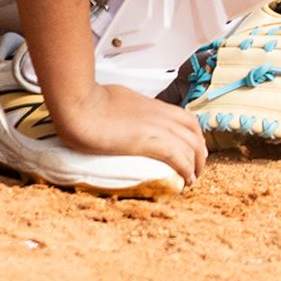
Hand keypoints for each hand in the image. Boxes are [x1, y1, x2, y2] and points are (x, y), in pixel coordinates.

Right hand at [50, 80, 207, 186]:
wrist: (81, 104)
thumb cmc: (90, 102)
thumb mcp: (116, 100)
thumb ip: (125, 110)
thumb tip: (120, 117)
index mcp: (153, 105)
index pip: (184, 118)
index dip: (193, 135)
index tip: (192, 150)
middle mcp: (161, 114)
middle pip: (193, 132)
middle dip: (199, 151)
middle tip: (197, 168)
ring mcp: (158, 126)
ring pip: (191, 144)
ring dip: (196, 163)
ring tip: (193, 179)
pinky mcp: (150, 141)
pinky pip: (178, 156)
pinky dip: (186, 168)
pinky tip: (186, 180)